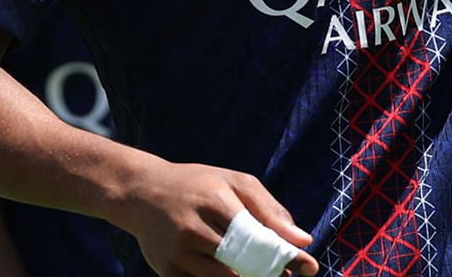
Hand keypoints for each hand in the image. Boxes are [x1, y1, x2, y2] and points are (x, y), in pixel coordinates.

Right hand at [115, 161, 317, 276]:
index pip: (258, 234)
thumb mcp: (234, 183)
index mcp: (214, 199)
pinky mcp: (166, 272)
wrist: (141, 193)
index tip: (309, 266)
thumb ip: (270, 209)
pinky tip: (233, 273)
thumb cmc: (199, 186)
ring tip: (260, 273)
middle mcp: (193, 227)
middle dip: (269, 273)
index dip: (285, 255)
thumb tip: (303, 240)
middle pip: (243, 263)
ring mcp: (177, 252)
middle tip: (283, 274)